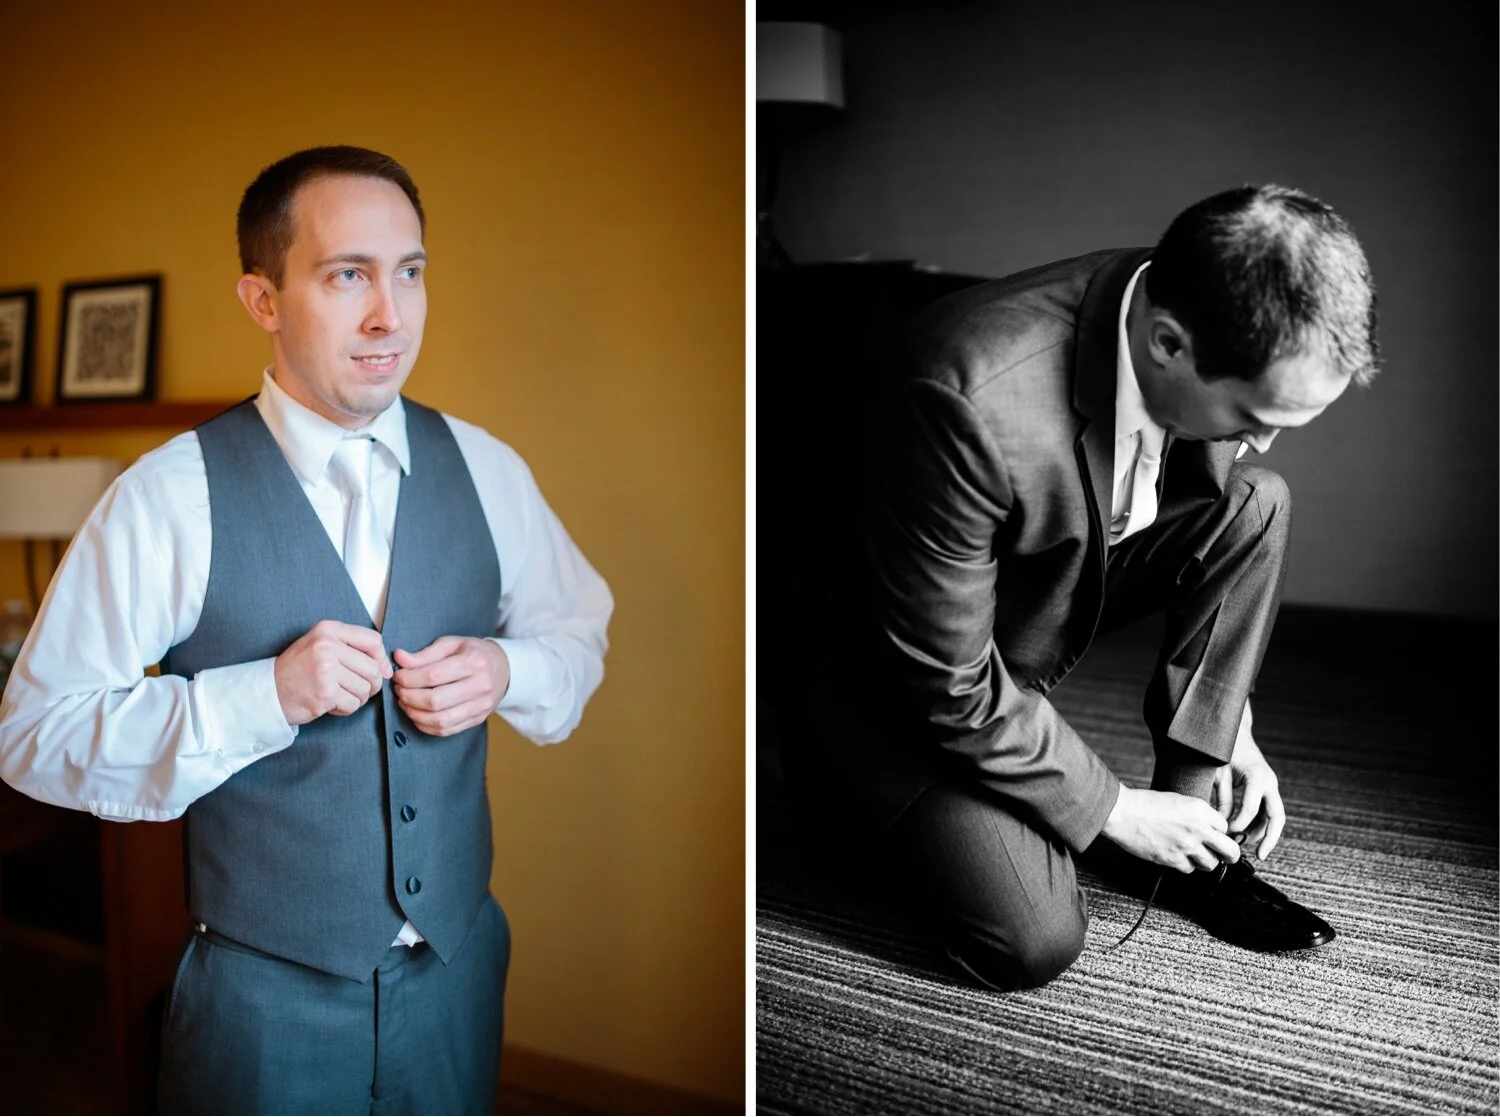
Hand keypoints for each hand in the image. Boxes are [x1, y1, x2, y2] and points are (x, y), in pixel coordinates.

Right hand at [274, 620, 391, 726]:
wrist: (269, 692)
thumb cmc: (298, 670)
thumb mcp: (321, 646)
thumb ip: (352, 648)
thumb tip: (387, 667)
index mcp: (328, 630)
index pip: (373, 640)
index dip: (382, 658)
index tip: (382, 670)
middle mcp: (327, 646)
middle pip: (373, 668)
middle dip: (372, 684)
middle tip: (357, 689)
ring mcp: (326, 669)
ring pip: (366, 688)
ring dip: (357, 698)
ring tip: (339, 695)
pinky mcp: (325, 692)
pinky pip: (353, 703)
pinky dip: (346, 708)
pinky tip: (331, 704)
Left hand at [392, 637, 509, 737]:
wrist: (504, 669)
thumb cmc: (474, 653)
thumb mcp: (452, 644)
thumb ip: (425, 653)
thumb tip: (399, 659)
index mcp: (474, 662)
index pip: (433, 676)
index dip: (409, 678)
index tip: (398, 676)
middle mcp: (481, 686)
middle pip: (435, 701)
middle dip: (409, 697)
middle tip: (399, 690)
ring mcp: (481, 706)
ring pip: (440, 720)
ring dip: (414, 714)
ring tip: (405, 702)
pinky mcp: (478, 719)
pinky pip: (446, 730)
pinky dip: (426, 726)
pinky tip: (417, 714)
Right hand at [1101, 785, 1241, 873]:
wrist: (1123, 812)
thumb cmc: (1145, 803)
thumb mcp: (1178, 799)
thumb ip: (1197, 813)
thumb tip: (1209, 827)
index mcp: (1200, 809)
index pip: (1225, 827)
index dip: (1220, 832)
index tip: (1216, 836)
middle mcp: (1198, 828)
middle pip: (1230, 851)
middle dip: (1230, 855)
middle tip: (1226, 857)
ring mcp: (1186, 846)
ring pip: (1211, 864)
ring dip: (1204, 861)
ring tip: (1194, 854)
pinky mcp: (1173, 859)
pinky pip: (1189, 869)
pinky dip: (1185, 865)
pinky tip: (1177, 856)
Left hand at [1211, 731, 1285, 859]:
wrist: (1235, 733)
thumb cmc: (1223, 751)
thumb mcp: (1217, 774)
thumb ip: (1221, 799)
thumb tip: (1220, 823)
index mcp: (1257, 777)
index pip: (1251, 809)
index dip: (1239, 824)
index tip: (1226, 833)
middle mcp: (1269, 782)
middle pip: (1277, 816)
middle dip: (1270, 838)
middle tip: (1260, 856)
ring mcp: (1271, 785)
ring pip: (1275, 816)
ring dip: (1264, 833)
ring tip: (1249, 847)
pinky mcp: (1267, 788)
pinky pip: (1268, 810)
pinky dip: (1261, 823)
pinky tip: (1248, 834)